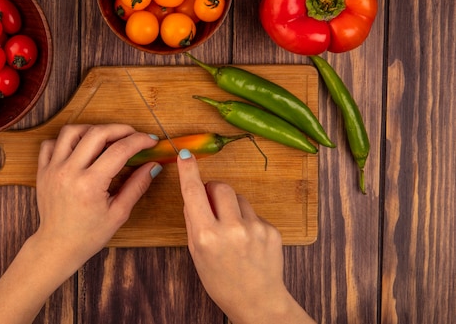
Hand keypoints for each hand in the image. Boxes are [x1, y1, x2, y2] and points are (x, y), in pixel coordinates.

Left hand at [0, 124, 160, 323]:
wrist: (58, 246)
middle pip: (97, 133)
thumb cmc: (89, 234)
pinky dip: (67, 140)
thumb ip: (137, 186)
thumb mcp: (119, 213)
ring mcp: (53, 169)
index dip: (139, 141)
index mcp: (90, 184)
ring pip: (71, 131)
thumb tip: (153, 165)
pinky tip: (80, 147)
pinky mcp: (43, 170)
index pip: (119, 150)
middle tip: (133, 135)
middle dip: (120, 129)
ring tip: (106, 138)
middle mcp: (69, 172)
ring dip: (92, 129)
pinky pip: (51, 143)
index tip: (150, 141)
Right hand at [176, 149, 314, 323]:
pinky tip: (248, 242)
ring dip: (232, 206)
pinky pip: (254, 213)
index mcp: (206, 236)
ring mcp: (254, 228)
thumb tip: (193, 194)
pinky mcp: (271, 230)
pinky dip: (248, 221)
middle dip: (213, 190)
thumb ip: (194, 222)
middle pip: (220, 187)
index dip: (188, 171)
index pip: (193, 193)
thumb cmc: (221, 281)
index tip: (185, 156)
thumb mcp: (197, 254)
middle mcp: (231, 229)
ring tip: (233, 232)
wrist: (257, 302)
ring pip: (238, 198)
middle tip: (211, 205)